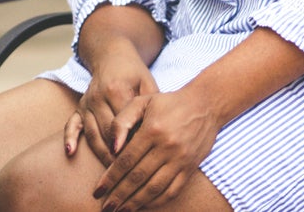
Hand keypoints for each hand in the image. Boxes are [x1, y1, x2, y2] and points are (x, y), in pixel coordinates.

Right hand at [65, 43, 158, 164]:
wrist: (113, 56)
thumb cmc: (135, 73)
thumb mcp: (148, 84)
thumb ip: (151, 107)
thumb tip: (156, 134)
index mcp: (118, 89)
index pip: (124, 122)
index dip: (131, 142)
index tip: (140, 161)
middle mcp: (98, 97)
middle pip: (107, 131)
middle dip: (116, 154)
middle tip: (127, 175)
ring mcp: (87, 103)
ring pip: (91, 133)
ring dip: (100, 153)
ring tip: (109, 174)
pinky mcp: (79, 107)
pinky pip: (71, 124)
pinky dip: (69, 138)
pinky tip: (70, 153)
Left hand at [93, 88, 222, 210]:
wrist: (206, 104)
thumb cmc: (169, 103)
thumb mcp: (142, 102)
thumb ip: (122, 121)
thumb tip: (113, 147)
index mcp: (152, 130)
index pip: (126, 161)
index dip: (110, 178)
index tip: (98, 191)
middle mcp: (167, 147)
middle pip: (137, 177)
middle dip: (119, 195)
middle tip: (106, 207)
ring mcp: (180, 159)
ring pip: (154, 188)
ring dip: (135, 202)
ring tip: (122, 210)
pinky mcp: (191, 167)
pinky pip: (172, 190)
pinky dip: (156, 201)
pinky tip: (144, 204)